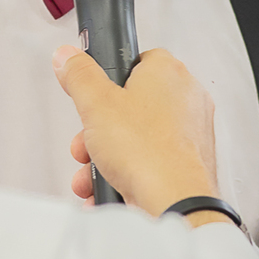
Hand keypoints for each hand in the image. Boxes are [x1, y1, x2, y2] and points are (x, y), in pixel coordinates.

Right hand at [54, 45, 216, 213]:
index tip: (89, 95)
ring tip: (92, 174)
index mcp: (168, 73)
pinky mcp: (188, 163)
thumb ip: (80, 75)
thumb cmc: (147, 152)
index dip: (106, 80)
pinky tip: (108, 189)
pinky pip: (149, 163)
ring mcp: (190, 133)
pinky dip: (126, 175)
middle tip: (87, 144)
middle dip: (98, 131)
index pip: (134, 61)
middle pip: (129, 106)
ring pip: (136, 139)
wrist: (175, 201)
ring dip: (105, 158)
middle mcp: (186, 99)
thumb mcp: (97, 104)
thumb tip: (69, 56)